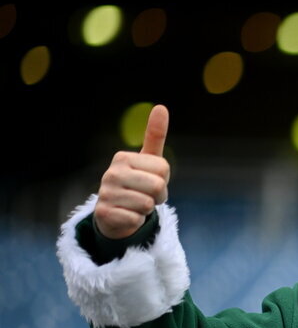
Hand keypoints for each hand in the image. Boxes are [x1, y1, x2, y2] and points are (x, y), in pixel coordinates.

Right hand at [95, 105, 170, 239]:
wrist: (116, 214)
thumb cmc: (138, 184)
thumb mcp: (148, 161)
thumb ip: (155, 136)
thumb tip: (161, 107)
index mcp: (123, 158)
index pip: (164, 169)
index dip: (164, 180)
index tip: (151, 181)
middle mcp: (111, 173)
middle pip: (158, 186)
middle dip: (158, 196)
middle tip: (146, 196)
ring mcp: (105, 193)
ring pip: (148, 204)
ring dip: (147, 209)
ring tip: (135, 205)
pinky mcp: (104, 213)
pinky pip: (136, 219)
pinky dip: (136, 221)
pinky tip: (126, 215)